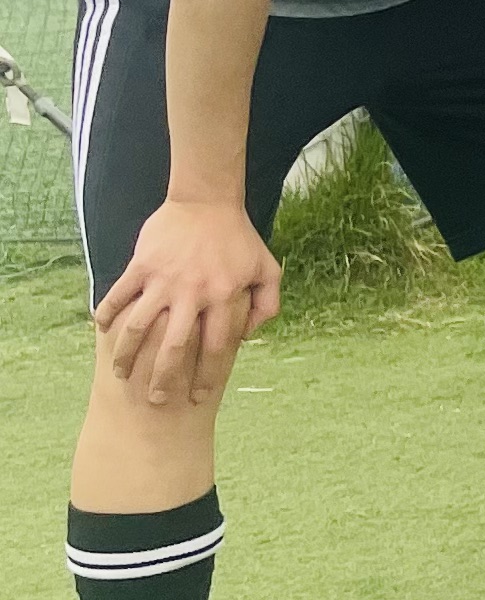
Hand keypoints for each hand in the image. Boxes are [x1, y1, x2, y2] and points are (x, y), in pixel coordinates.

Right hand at [93, 198, 283, 406]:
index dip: (207, 375)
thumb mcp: (267, 268)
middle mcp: (192, 293)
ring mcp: (164, 280)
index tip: (198, 395)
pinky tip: (102, 329)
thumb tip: (250, 336)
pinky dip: (107, 313)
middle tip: (156, 400)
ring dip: (128, 355)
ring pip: (140, 327)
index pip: (216, 348)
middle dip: (165, 379)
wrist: (207, 200)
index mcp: (223, 297)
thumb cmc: (238, 237)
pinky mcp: (142, 266)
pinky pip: (119, 295)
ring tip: (121, 373)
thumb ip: (267, 304)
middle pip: (175, 348)